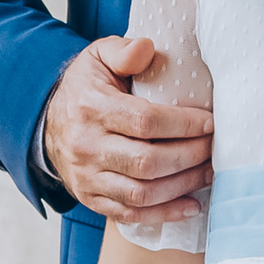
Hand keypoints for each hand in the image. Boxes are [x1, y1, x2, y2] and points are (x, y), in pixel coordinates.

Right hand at [42, 34, 212, 223]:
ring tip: (208, 173)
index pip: (144, 121)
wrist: (48, 125)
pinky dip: (164, 214)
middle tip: (214, 149)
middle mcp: (85, 146)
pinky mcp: (91, 200)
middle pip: (147, 162)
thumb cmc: (86, 89)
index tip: (210, 123)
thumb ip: (123, 51)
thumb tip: (147, 48)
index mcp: (90, 108)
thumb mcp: (97, 58)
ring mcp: (87, 178)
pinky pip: (130, 215)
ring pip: (142, 193)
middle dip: (189, 157)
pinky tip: (191, 205)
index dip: (183, 124)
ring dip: (182, 186)